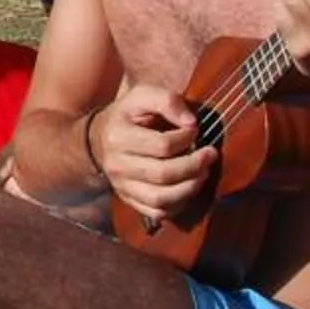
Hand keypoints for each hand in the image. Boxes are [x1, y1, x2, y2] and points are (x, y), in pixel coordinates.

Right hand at [88, 84, 214, 225]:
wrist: (98, 139)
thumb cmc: (127, 116)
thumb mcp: (142, 96)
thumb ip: (167, 101)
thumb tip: (191, 122)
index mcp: (119, 136)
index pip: (162, 145)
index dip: (186, 138)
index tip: (194, 129)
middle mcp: (118, 165)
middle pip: (163, 174)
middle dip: (194, 166)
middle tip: (211, 155)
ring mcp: (122, 186)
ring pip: (160, 199)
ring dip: (189, 188)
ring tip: (203, 173)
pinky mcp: (129, 200)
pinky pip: (157, 212)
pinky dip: (177, 205)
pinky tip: (187, 188)